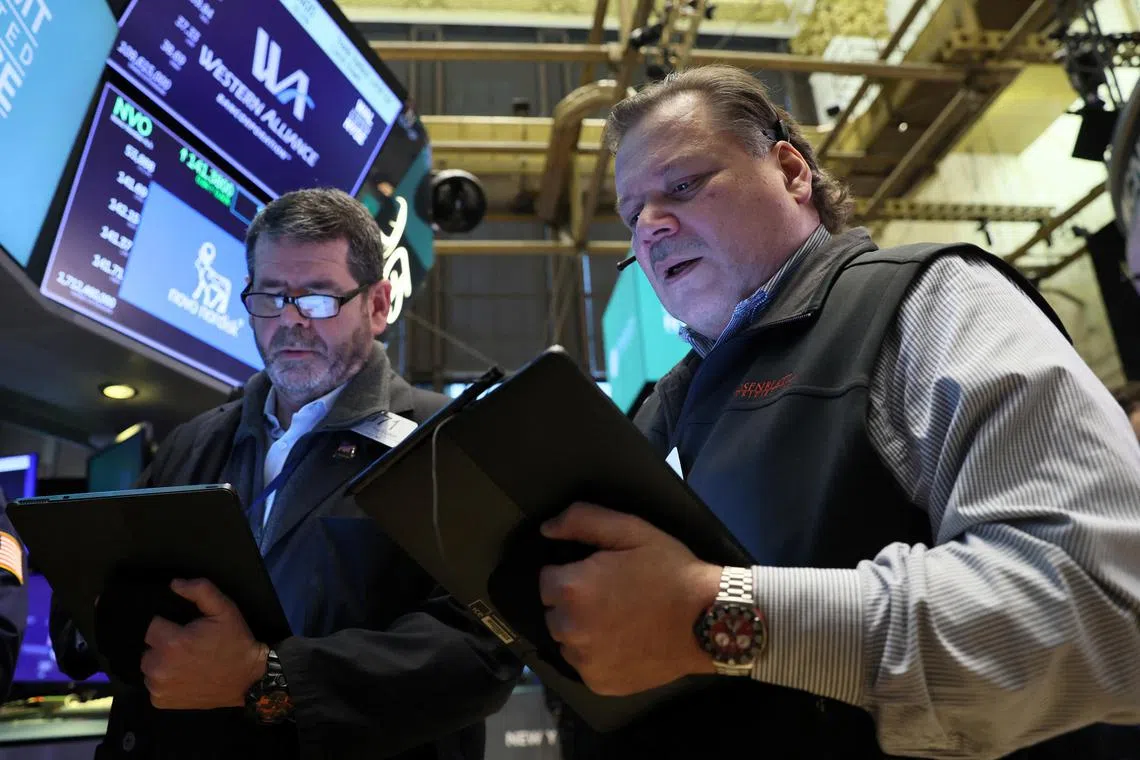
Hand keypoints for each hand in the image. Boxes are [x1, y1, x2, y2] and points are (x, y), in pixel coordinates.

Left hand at [140, 579, 266, 709]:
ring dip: (160, 662)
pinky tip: (182, 676)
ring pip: (148, 666)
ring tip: (184, 661)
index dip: (166, 625)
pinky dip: (163, 680)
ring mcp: (158, 687)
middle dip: (162, 643)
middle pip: (146, 647)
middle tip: (186, 645)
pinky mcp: (160, 701)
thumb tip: (174, 584)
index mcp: (172, 643)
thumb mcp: (225, 609)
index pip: (150, 626)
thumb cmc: (235, 643)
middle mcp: (159, 667)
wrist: (247, 680)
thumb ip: (200, 591)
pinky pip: (152, 684)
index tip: (181, 628)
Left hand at [538, 503, 721, 695]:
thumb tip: (547, 528)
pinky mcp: (599, 683)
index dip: (572, 574)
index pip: (547, 580)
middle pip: (554, 612)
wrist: (708, 621)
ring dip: (582, 629)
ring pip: (567, 640)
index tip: (599, 574)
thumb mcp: (631, 530)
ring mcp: (585, 661)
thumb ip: (582, 520)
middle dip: (574, 602)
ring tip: (619, 619)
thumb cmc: (671, 572)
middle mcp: (570, 629)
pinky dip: (597, 655)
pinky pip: (584, 665)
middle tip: (612, 596)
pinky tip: (624, 642)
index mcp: (572, 589)